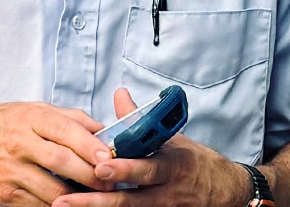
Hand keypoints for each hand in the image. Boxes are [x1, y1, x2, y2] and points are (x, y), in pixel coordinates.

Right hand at [0, 102, 112, 206]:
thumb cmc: (2, 123)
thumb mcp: (32, 109)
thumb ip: (68, 118)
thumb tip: (101, 128)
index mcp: (30, 118)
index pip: (64, 130)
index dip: (89, 145)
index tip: (109, 156)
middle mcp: (20, 144)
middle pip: (61, 161)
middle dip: (89, 174)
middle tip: (111, 181)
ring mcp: (11, 172)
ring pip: (52, 189)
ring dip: (77, 196)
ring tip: (96, 196)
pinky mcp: (5, 196)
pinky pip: (38, 205)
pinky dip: (57, 206)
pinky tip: (70, 203)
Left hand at [52, 89, 252, 206]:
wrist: (224, 191)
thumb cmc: (193, 161)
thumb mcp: (172, 137)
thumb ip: (141, 120)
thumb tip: (119, 94)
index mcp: (170, 166)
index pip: (146, 168)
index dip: (124, 169)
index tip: (101, 164)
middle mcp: (165, 194)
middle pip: (129, 200)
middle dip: (97, 199)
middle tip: (67, 198)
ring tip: (65, 206)